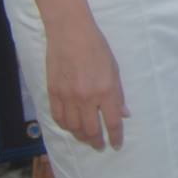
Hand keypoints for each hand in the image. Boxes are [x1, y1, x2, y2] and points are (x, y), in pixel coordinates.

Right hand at [47, 21, 126, 149]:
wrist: (70, 33)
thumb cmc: (96, 47)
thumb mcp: (114, 69)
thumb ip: (118, 94)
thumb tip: (123, 114)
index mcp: (105, 90)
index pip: (112, 122)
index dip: (115, 136)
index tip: (115, 144)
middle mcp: (86, 97)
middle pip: (91, 130)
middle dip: (97, 142)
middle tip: (99, 145)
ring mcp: (68, 96)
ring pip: (73, 128)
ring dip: (81, 136)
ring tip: (86, 138)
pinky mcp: (53, 93)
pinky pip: (58, 118)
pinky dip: (66, 126)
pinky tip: (71, 127)